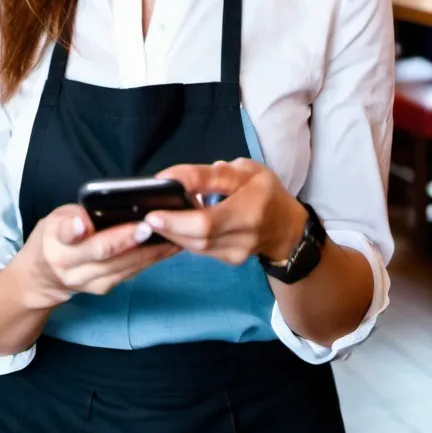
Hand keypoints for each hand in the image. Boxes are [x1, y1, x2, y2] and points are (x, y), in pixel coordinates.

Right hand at [17, 204, 178, 309]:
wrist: (43, 277)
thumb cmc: (55, 237)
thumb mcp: (55, 219)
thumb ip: (72, 217)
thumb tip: (88, 219)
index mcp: (56, 242)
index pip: (66, 234)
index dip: (75, 229)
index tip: (85, 223)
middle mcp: (71, 267)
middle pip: (102, 254)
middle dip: (128, 240)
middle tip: (150, 225)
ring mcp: (89, 282)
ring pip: (122, 266)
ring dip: (148, 251)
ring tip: (171, 233)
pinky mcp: (105, 288)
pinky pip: (130, 272)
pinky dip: (150, 258)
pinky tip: (168, 246)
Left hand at [143, 159, 306, 265]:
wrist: (287, 228)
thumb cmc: (265, 191)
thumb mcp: (244, 171)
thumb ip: (209, 175)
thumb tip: (172, 179)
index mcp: (250, 210)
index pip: (207, 222)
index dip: (178, 218)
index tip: (153, 208)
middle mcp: (243, 238)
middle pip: (197, 239)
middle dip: (168, 226)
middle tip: (144, 213)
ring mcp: (235, 254)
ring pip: (195, 247)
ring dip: (171, 233)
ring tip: (152, 218)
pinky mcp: (227, 261)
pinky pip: (198, 250)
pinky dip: (181, 238)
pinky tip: (169, 226)